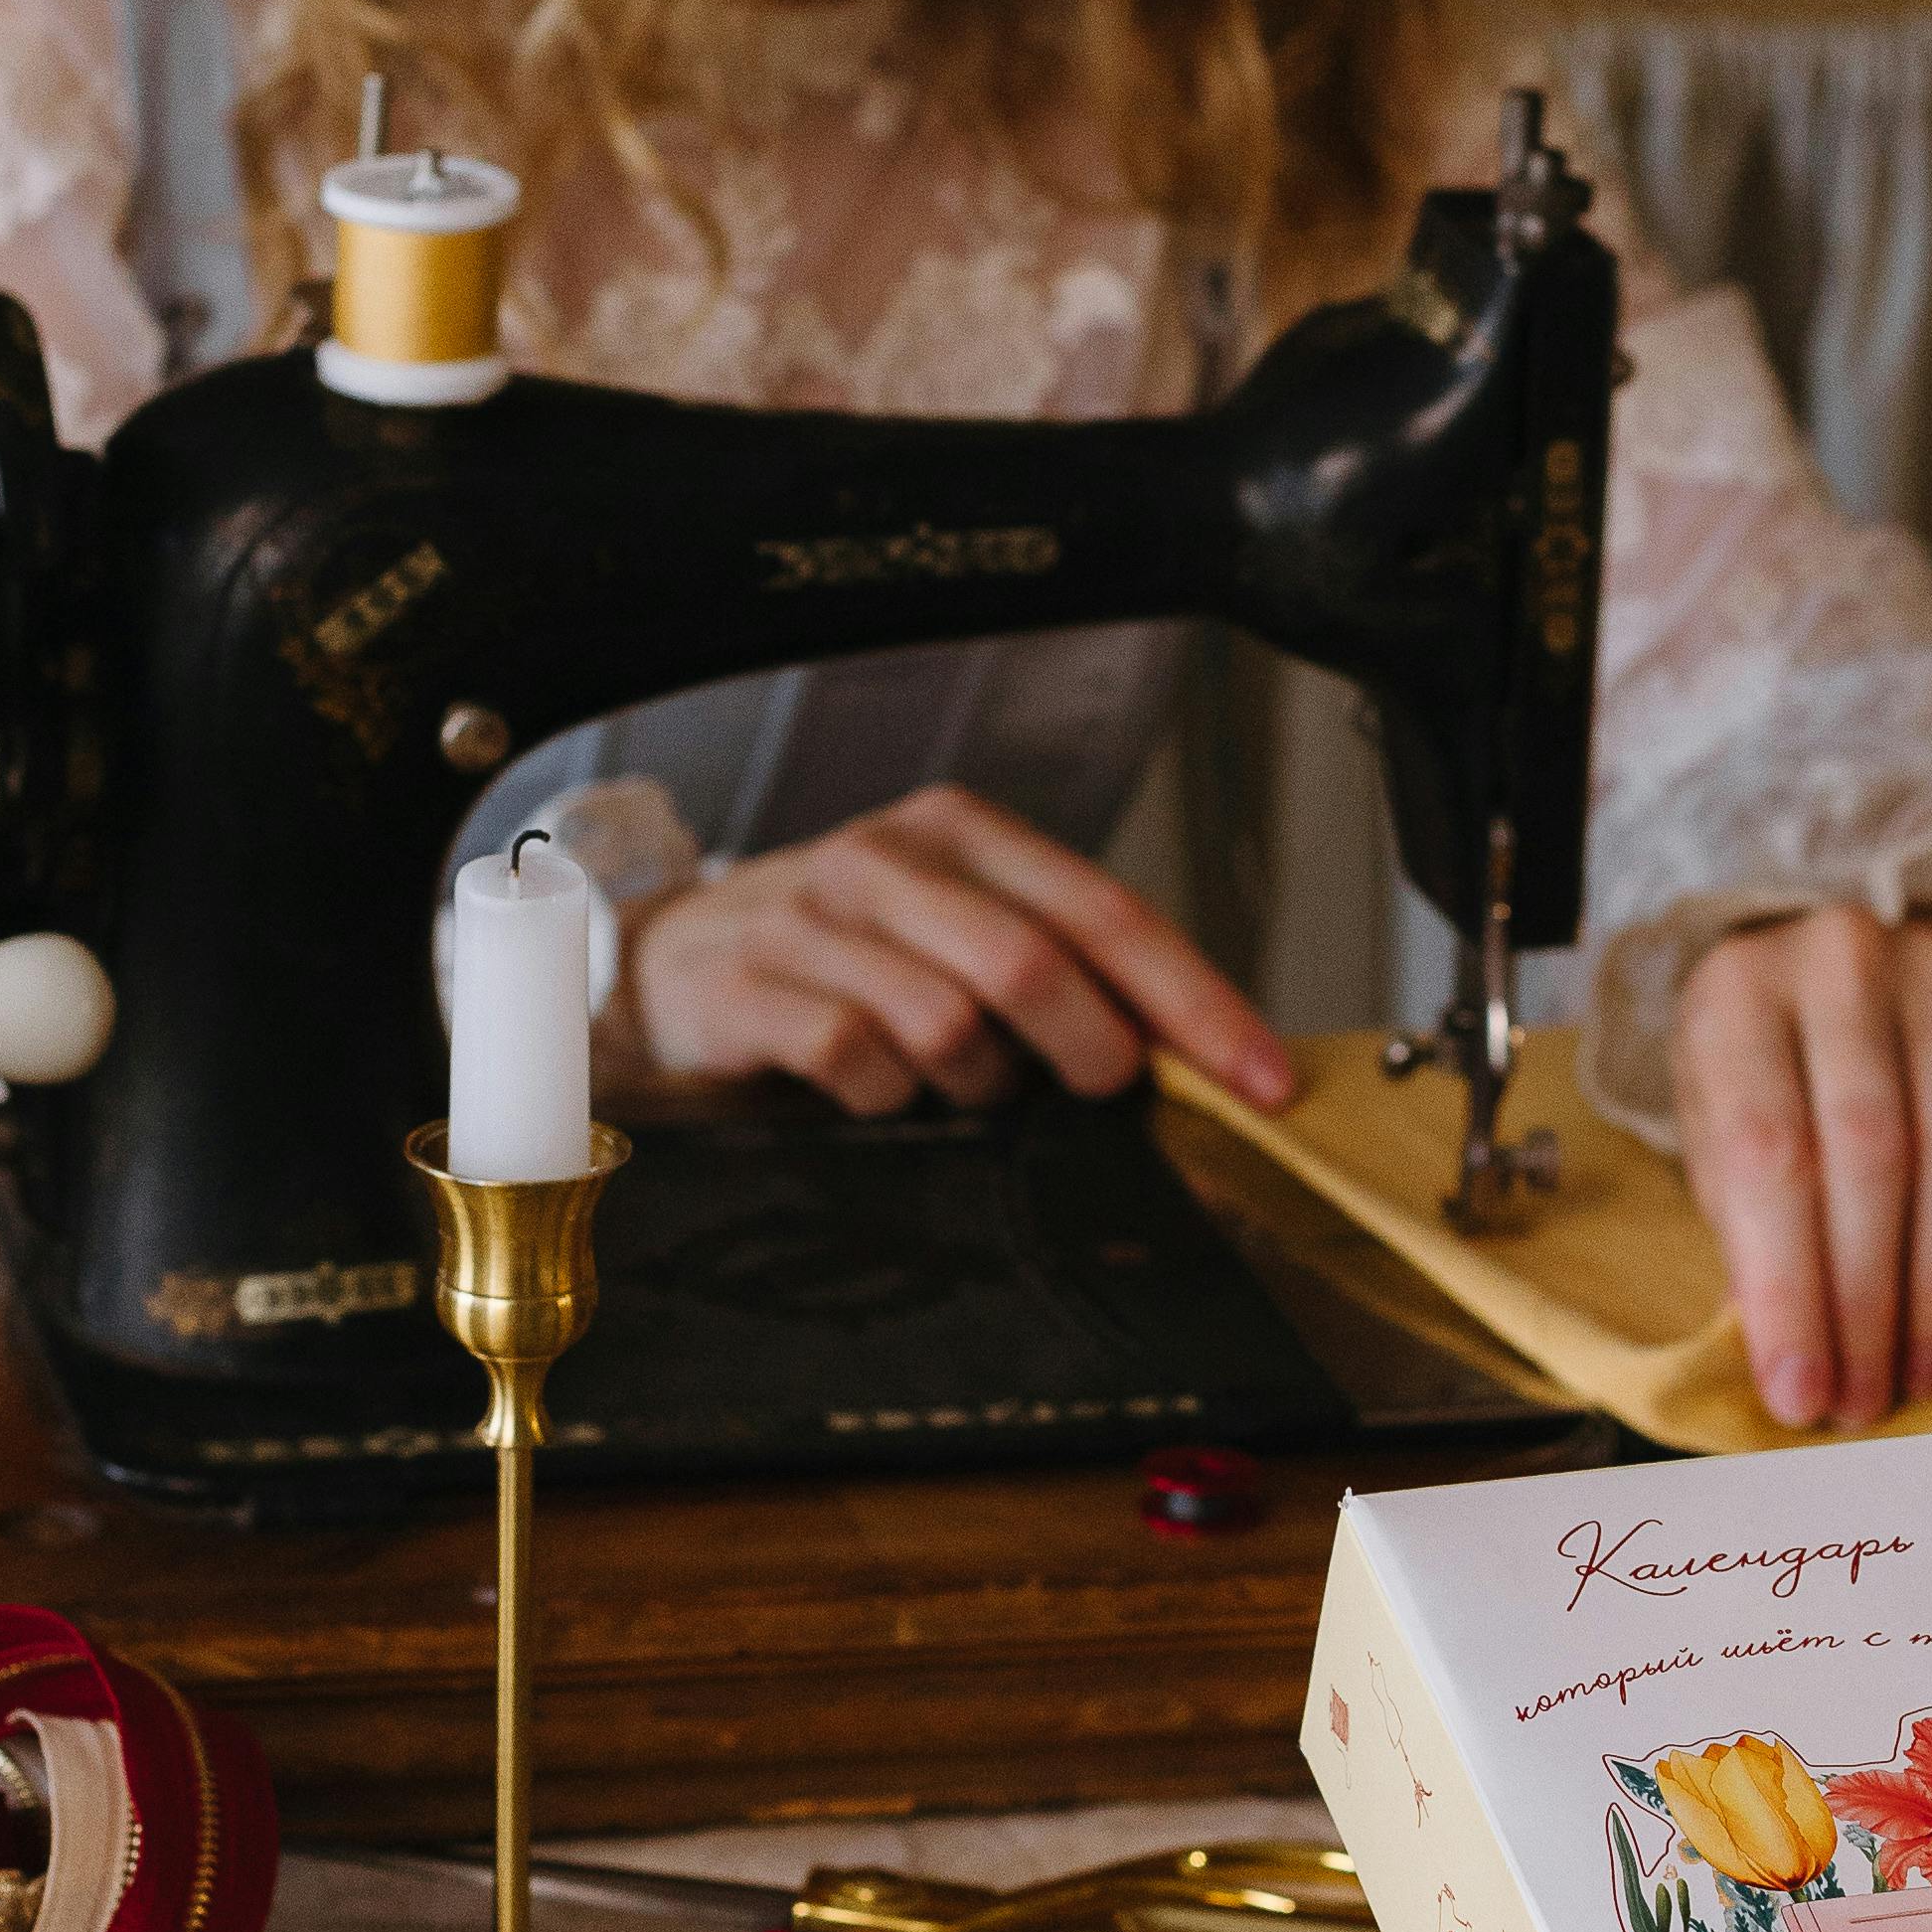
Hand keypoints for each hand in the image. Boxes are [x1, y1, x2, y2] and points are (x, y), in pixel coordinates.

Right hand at [614, 785, 1295, 1123]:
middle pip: (1030, 962)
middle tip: (1100, 1091)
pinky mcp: (746, 987)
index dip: (1195, 1002)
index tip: (1262, 1079)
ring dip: (975, 1085)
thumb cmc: (845, 958)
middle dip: (1091, 1048)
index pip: (1106, 912)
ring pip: (946, 1023)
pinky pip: (857, 1064)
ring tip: (955, 1085)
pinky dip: (887, 1099)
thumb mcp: (953, 931)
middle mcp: (886, 858)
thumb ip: (1060, 969)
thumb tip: (1192, 1053)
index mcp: (961, 831)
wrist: (668, 963)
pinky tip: (874, 1092)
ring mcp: (809, 919)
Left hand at [1672, 909, 1931, 1431]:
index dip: (1788, 1286)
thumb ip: (1746, 1229)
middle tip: (1864, 1403)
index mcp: (1737, 990)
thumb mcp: (1713, 1135)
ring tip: (1921, 1379)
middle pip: (1872, 1151)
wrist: (1824, 960)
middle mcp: (1844, 957)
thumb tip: (1796, 1362)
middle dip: (1870, 1302)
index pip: (1767, 1150)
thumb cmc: (1759, 1069)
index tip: (1799, 1392)